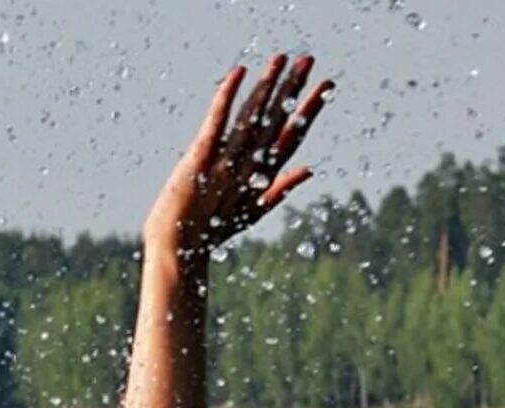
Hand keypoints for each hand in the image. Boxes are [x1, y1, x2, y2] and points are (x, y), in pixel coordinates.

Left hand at [145, 55, 333, 256]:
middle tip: (308, 60)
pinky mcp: (200, 159)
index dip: (309, 111)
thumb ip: (281, 189)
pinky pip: (217, 122)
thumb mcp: (250, 213)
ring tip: (281, 58)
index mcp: (261, 179)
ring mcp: (224, 163)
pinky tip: (239, 73)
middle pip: (274, 121)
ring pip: (251, 118)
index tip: (326, 86)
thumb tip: (310, 169)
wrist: (178, 251)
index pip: (291, 137)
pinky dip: (227, 97)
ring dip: (267, 86)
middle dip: (292, 89)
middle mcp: (247, 168)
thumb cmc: (209, 234)